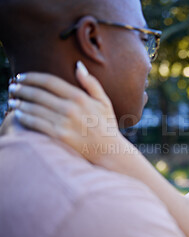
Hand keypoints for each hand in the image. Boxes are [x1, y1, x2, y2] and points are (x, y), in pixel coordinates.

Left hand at [8, 61, 129, 163]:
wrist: (109, 151)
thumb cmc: (106, 125)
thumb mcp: (104, 101)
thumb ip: (91, 83)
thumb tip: (78, 65)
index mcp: (80, 97)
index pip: (50, 81)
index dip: (33, 77)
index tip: (22, 76)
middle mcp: (71, 108)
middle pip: (38, 94)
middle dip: (21, 89)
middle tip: (12, 87)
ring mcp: (64, 123)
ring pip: (34, 108)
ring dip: (19, 103)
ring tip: (12, 100)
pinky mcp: (59, 137)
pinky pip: (35, 124)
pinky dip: (24, 117)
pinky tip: (18, 114)